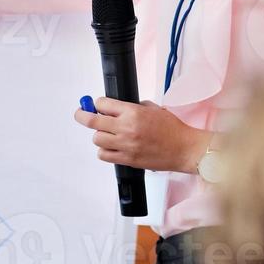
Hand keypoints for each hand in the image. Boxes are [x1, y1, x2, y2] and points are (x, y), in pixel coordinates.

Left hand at [73, 97, 210, 173]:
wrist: (183, 149)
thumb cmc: (172, 129)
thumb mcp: (153, 109)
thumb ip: (133, 107)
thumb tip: (117, 108)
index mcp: (133, 112)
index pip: (102, 104)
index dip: (97, 104)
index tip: (96, 105)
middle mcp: (126, 128)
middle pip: (92, 121)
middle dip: (82, 115)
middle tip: (80, 113)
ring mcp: (125, 145)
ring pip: (97, 139)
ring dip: (99, 135)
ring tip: (108, 134)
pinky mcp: (127, 159)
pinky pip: (104, 155)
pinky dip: (104, 150)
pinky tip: (112, 147)